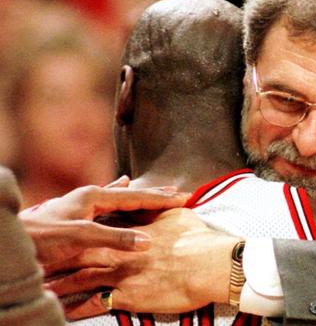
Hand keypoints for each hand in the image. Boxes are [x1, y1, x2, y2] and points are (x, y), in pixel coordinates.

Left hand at [19, 176, 189, 263]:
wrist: (10, 241)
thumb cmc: (41, 238)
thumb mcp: (81, 238)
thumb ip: (114, 238)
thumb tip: (148, 241)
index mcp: (93, 196)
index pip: (136, 196)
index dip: (161, 199)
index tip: (183, 198)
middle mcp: (89, 196)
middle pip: (131, 193)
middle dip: (155, 194)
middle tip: (178, 192)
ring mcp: (82, 203)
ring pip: (120, 198)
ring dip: (141, 197)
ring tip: (157, 191)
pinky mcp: (77, 214)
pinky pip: (108, 204)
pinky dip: (122, 199)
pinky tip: (121, 188)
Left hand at [44, 208, 239, 319]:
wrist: (209, 266)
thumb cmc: (198, 241)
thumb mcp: (177, 217)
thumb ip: (158, 211)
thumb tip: (155, 203)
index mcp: (130, 228)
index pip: (102, 230)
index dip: (89, 230)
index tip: (77, 227)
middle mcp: (120, 250)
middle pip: (84, 251)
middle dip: (61, 255)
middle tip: (44, 258)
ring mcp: (120, 272)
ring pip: (82, 277)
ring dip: (62, 282)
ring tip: (46, 284)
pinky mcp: (126, 295)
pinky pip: (95, 303)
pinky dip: (78, 308)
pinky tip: (66, 311)